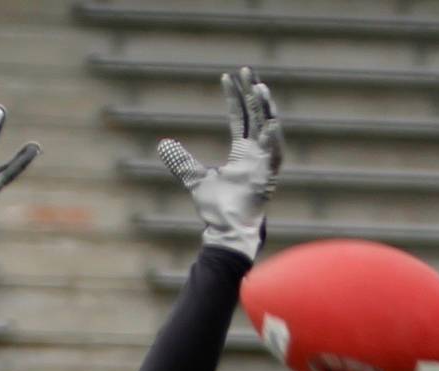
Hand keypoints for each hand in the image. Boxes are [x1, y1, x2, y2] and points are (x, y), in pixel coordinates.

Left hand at [158, 66, 281, 260]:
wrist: (225, 232)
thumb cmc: (215, 210)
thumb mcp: (194, 178)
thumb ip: (181, 161)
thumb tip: (163, 144)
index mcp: (242, 152)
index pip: (240, 117)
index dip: (235, 97)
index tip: (227, 77)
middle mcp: (255, 154)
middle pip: (256, 115)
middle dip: (252, 93)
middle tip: (246, 71)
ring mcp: (264, 164)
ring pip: (268, 129)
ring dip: (265, 109)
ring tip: (260, 88)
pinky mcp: (268, 177)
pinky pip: (275, 154)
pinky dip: (273, 138)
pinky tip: (269, 122)